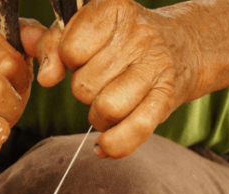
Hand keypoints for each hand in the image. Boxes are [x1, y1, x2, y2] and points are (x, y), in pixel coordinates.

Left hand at [30, 0, 204, 159]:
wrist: (184, 45)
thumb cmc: (124, 39)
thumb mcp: (87, 30)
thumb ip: (53, 46)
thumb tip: (45, 78)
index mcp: (113, 9)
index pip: (69, 50)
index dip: (69, 61)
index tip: (84, 58)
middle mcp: (138, 35)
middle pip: (83, 85)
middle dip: (84, 91)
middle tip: (101, 83)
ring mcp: (155, 67)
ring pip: (105, 109)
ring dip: (98, 117)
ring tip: (107, 105)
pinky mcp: (166, 97)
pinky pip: (135, 130)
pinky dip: (115, 144)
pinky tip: (105, 145)